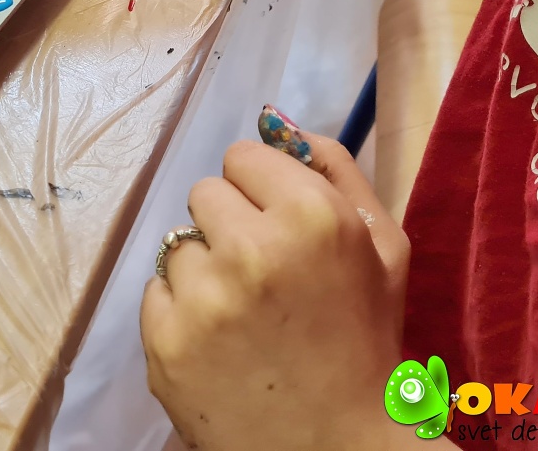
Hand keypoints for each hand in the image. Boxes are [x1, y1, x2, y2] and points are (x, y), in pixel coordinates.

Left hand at [141, 133, 411, 450]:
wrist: (336, 447)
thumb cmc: (364, 340)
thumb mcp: (382, 248)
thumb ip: (335, 169)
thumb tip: (276, 119)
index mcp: (313, 217)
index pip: (243, 155)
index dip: (262, 191)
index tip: (280, 225)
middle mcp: (252, 249)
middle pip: (204, 192)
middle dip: (230, 224)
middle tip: (263, 274)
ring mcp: (203, 298)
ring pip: (178, 243)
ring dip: (204, 270)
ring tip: (243, 314)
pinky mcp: (166, 340)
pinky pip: (155, 291)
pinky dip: (181, 312)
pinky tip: (220, 342)